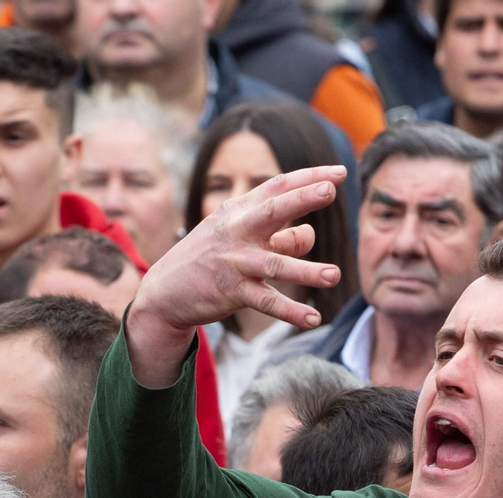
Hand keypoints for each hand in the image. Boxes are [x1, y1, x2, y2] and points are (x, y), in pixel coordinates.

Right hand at [125, 165, 345, 386]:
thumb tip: (310, 232)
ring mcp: (234, 262)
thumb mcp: (237, 238)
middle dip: (302, 199)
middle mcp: (236, 232)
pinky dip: (290, 312)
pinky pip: (266, 302)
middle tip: (330, 191)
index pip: (277, 187)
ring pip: (275, 264)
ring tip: (334, 275)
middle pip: (273, 211)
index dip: (308, 178)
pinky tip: (312, 319)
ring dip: (306, 271)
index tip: (339, 173)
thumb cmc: (208, 259)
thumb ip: (276, 235)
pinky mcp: (232, 292)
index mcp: (237, 211)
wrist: (163, 292)